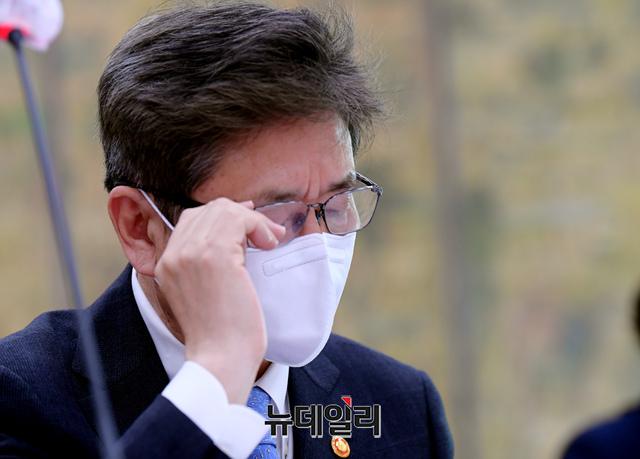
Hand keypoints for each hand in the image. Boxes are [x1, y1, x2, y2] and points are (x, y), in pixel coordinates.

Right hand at [154, 198, 284, 403]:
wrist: (221, 358)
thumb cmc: (222, 332)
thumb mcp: (205, 290)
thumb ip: (209, 261)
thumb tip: (237, 228)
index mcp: (166, 263)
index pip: (192, 218)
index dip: (223, 215)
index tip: (249, 223)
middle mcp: (174, 254)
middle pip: (208, 209)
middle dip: (242, 215)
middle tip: (267, 232)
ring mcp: (191, 253)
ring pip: (224, 210)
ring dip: (254, 220)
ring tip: (269, 241)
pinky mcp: (215, 255)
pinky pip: (239, 219)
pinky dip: (259, 226)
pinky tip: (270, 244)